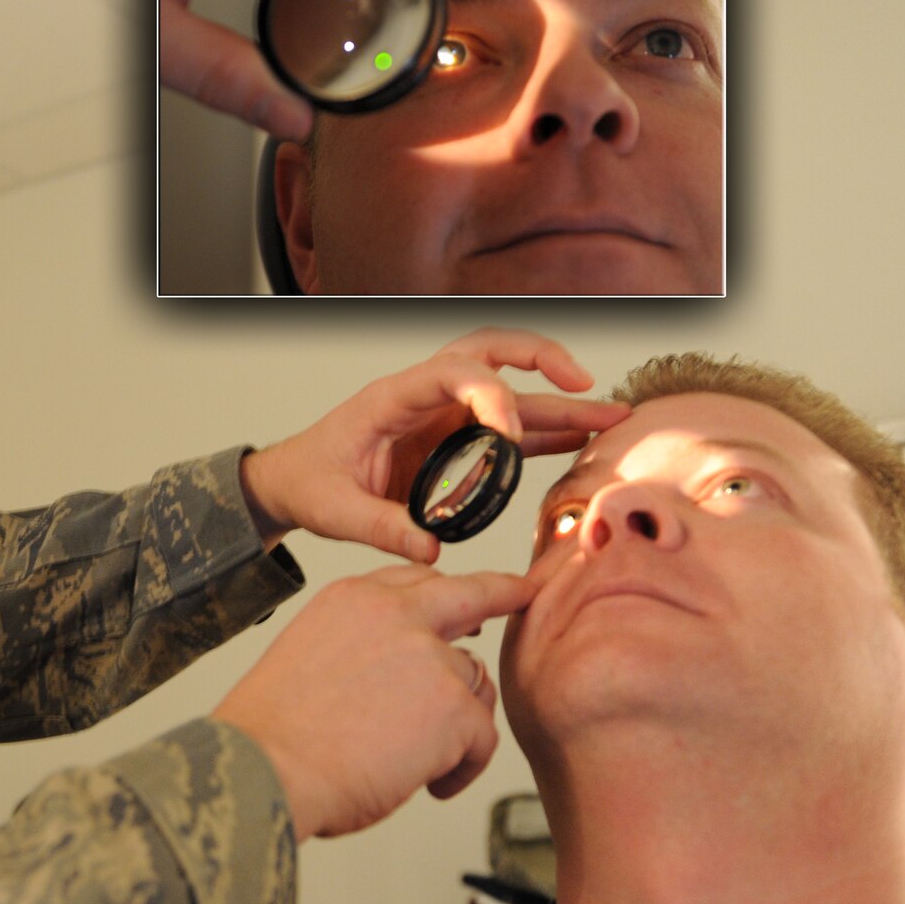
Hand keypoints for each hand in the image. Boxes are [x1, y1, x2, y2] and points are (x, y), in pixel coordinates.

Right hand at [211, 564, 529, 839]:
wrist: (264, 767)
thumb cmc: (273, 733)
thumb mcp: (308, 656)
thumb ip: (359, 647)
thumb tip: (395, 677)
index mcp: (352, 598)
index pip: (414, 579)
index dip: (445, 594)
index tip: (471, 598)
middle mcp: (395, 614)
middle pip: (469, 595)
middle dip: (502, 593)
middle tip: (522, 594)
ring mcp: (430, 656)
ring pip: (474, 684)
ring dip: (457, 724)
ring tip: (419, 762)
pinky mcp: (454, 706)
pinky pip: (482, 737)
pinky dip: (462, 768)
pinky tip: (430, 784)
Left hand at [239, 328, 629, 560]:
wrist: (293, 482)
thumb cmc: (308, 482)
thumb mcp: (334, 510)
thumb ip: (381, 528)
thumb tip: (431, 550)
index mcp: (390, 398)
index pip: (451, 370)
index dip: (488, 391)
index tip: (506, 434)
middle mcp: (424, 397)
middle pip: (490, 354)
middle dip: (540, 359)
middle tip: (584, 381)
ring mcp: (442, 416)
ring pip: (509, 397)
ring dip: (559, 404)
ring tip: (611, 418)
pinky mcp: (452, 440)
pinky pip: (505, 430)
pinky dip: (544, 433)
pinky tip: (580, 443)